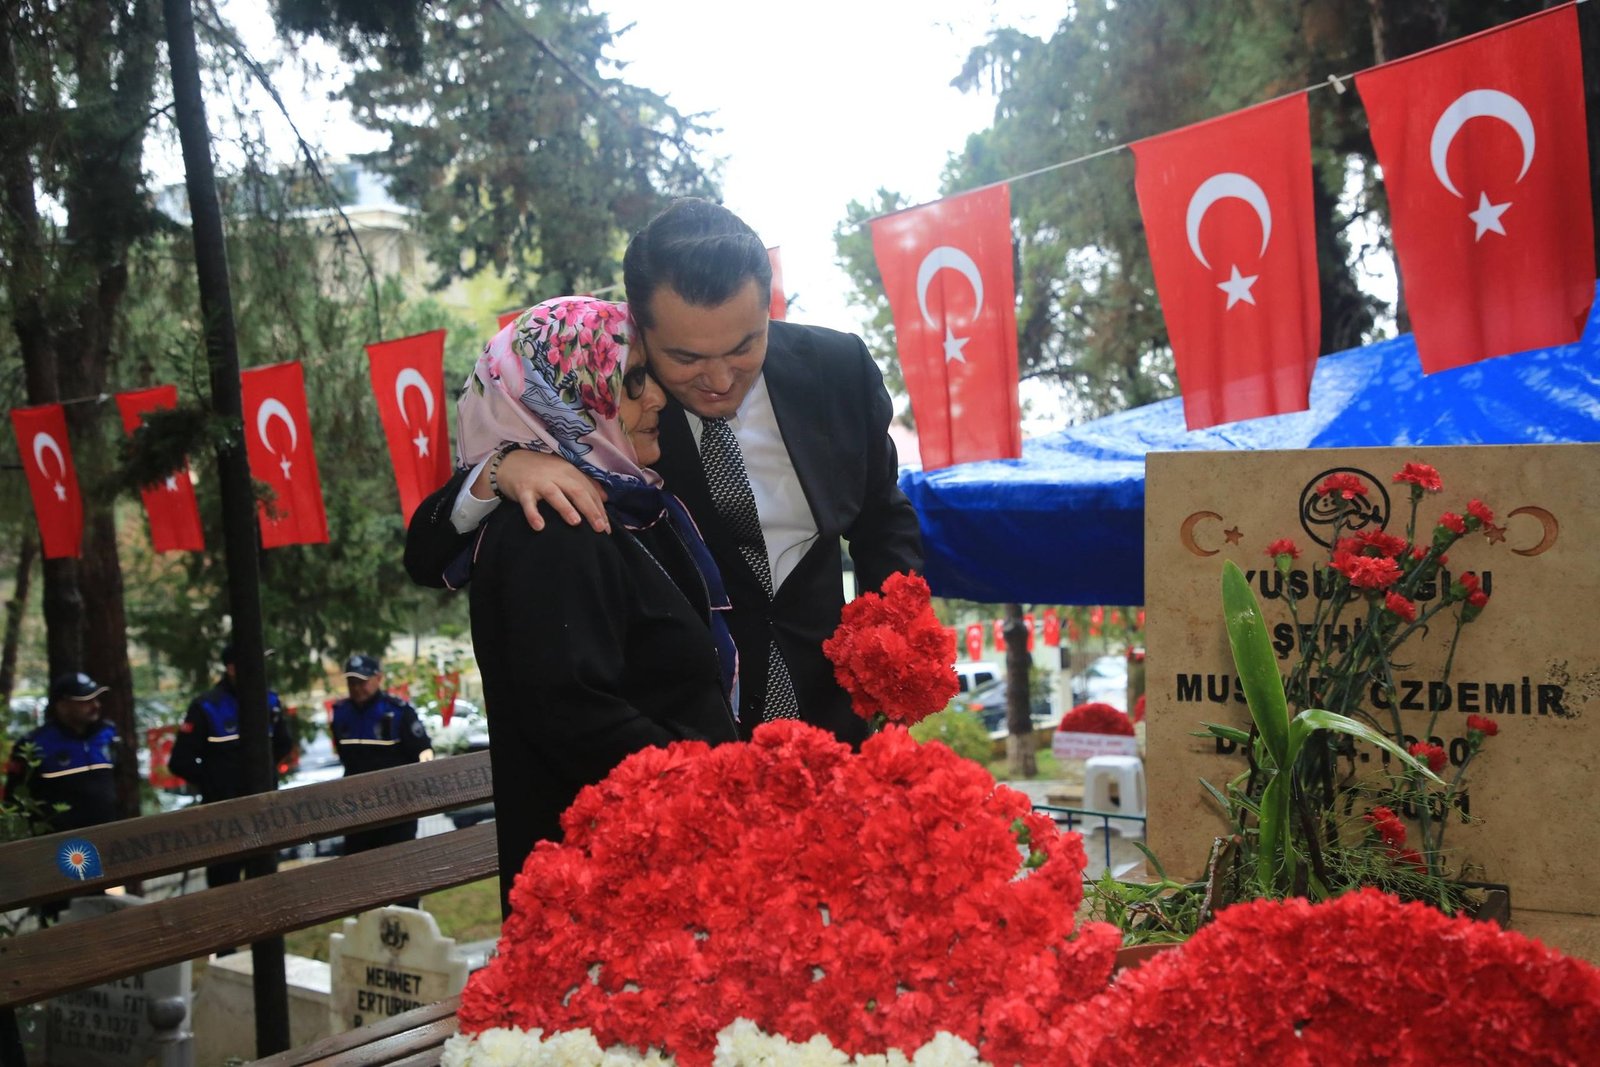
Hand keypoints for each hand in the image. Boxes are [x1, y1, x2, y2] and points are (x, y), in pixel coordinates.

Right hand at [471, 448, 609, 532]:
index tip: (607, 528)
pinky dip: (533, 514)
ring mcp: (539, 482)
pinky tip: (539, 526)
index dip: (599, 509)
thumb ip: (584, 483)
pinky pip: (528, 503)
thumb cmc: (541, 471)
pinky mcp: (522, 489)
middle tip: (600, 529)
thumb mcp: (564, 472)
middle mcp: (556, 475)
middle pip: (577, 491)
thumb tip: (605, 497)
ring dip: (565, 508)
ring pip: (554, 494)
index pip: (588, 490)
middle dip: (590, 510)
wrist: (509, 462)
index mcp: (569, 471)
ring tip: (576, 522)